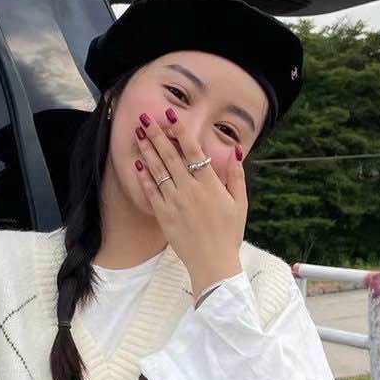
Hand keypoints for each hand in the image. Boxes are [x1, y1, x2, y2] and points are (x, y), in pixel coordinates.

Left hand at [134, 112, 245, 293]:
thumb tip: (236, 151)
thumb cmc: (230, 233)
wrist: (213, 263)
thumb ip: (236, 175)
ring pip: (158, 171)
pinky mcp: (164, 215)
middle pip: (170, 156)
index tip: (170, 116)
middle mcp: (190, 190)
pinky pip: (151, 192)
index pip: (193, 151)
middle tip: (145, 118)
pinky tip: (138, 164)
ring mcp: (175, 202)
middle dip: (156, 135)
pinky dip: (144, 177)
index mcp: (210, 184)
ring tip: (138, 134)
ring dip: (147, 151)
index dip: (180, 132)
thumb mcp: (240, 203)